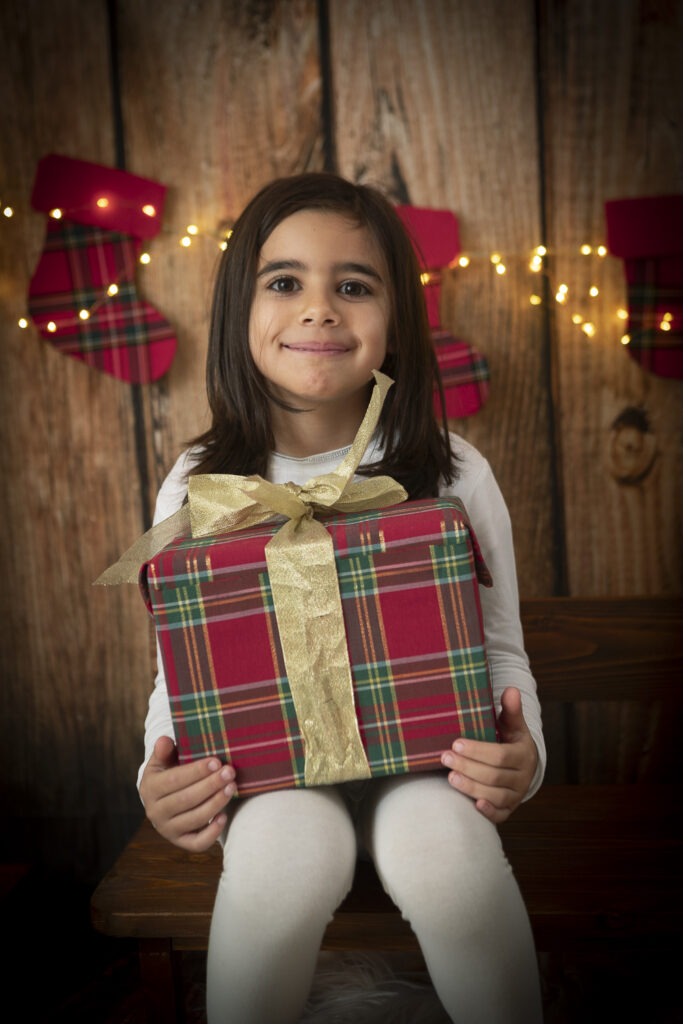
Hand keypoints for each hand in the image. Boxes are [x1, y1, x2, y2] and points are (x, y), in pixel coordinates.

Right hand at [139, 736, 235, 851]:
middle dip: (210, 785)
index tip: (216, 761)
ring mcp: (167, 829)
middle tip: (230, 772)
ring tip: (231, 787)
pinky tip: (224, 816)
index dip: (196, 771)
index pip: (174, 780)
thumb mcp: (163, 761)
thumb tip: (164, 740)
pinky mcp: (181, 842)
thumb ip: (164, 751)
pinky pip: (197, 843)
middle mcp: (155, 812)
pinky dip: (212, 832)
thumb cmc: (169, 774)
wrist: (165, 800)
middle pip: (186, 799)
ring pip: (194, 819)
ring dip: (216, 803)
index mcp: (149, 788)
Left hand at [441, 686, 537, 823]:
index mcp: (524, 754)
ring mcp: (517, 795)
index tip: (456, 743)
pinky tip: (474, 805)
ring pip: (495, 796)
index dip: (477, 751)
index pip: (500, 755)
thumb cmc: (511, 740)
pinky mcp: (509, 809)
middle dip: (467, 767)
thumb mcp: (513, 724)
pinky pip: (501, 815)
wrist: (522, 766)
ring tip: (450, 777)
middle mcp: (523, 777)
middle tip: (445, 757)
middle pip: (494, 776)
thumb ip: (510, 709)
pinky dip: (488, 812)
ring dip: (471, 787)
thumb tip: (511, 690)